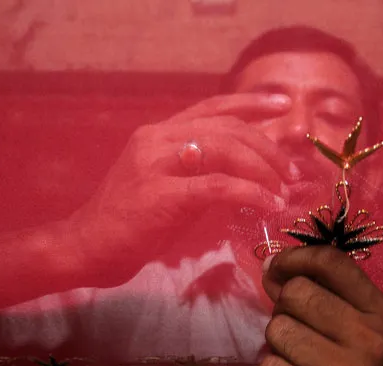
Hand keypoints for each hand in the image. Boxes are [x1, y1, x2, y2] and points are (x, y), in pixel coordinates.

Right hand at [68, 93, 294, 286]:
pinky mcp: (159, 193)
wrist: (90, 247)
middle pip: (228, 129)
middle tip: (291, 174)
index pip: (214, 106)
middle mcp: (157, 138)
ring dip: (263, 171)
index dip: (251, 102)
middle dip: (268, 150)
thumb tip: (251, 169)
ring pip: (225, 151)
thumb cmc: (135, 220)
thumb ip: (202, 168)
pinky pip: (217, 186)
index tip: (283, 104)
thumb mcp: (171, 182)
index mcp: (160, 132)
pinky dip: (250, 193)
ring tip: (283, 192)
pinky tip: (268, 205)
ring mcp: (156, 163)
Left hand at [259, 246, 382, 365]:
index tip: (277, 266)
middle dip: (285, 308)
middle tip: (299, 328)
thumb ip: (330, 297)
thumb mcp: (368, 332)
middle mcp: (367, 341)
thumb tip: (272, 269)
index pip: (332, 263)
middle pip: (295, 293)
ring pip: (276, 329)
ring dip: (279, 343)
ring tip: (302, 359)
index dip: (296, 257)